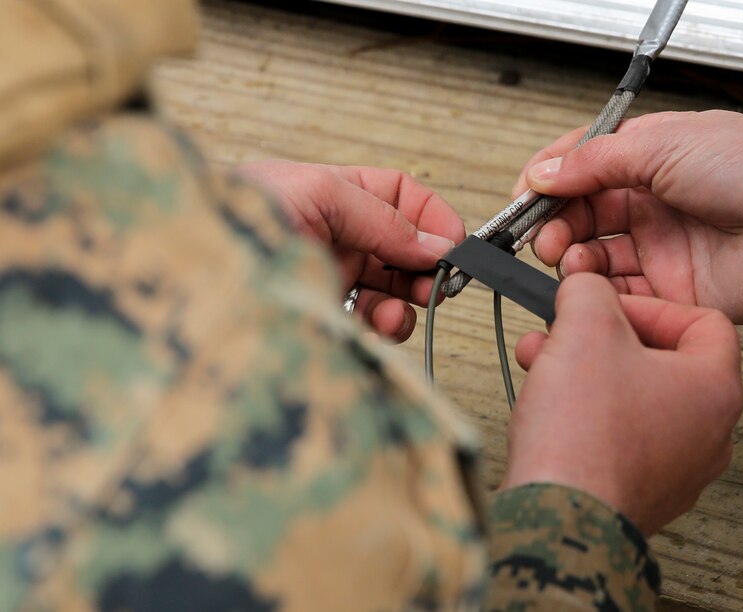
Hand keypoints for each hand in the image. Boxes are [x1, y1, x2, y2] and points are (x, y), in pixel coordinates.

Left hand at [236, 160, 464, 341]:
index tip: (452, 243)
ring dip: (405, 300)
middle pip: (400, 248)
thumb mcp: (317, 195)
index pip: (399, 197)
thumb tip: (433, 242)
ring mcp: (325, 278)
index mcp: (330, 194)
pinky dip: (382, 327)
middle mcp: (330, 235)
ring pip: (388, 290)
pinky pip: (366, 324)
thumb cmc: (230, 220)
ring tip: (402, 307)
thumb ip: (382, 218)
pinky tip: (379, 324)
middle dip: (423, 265)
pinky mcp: (319, 316)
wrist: (184, 280)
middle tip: (437, 282)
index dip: (430, 217)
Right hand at [502, 274, 742, 534]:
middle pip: (665, 362)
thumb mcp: (585, 327)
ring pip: (637, 400)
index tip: (612, 306)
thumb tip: (586, 287)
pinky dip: (588, 417)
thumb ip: (590, 291)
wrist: (560, 518)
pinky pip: (622, 439)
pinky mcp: (644, 494)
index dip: (651, 305)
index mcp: (716, 389)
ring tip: (546, 365)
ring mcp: (679, 470)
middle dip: (606, 339)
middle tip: (572, 332)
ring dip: (590, 374)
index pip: (704, 322)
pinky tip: (549, 407)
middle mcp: (710, 434)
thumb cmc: (586, 437)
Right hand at [515, 111, 742, 323]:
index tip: (525, 197)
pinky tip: (592, 289)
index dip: (551, 182)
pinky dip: (601, 297)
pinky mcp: (677, 294)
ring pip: (598, 260)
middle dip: (554, 225)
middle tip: (542, 236)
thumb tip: (547, 173)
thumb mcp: (662, 144)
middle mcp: (655, 205)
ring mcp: (665, 250)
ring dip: (573, 260)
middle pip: (583, 217)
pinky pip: (625, 299)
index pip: (583, 168)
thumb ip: (597, 161)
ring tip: (569, 259)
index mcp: (650, 159)